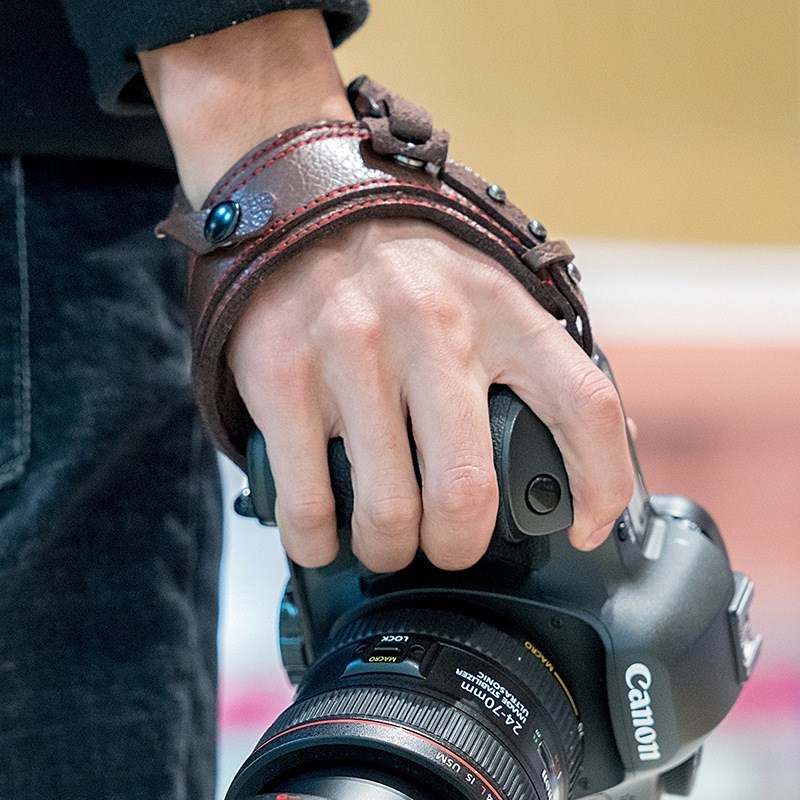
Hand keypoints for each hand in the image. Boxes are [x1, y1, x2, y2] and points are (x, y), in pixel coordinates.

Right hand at [227, 218, 633, 571]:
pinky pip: (306, 501)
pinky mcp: (284, 378)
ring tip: (386, 540)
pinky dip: (316, 541)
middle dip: (459, 546)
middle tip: (448, 545)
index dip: (600, 484)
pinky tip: (323, 535)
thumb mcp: (486, 286)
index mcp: (498, 309)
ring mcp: (352, 354)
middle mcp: (431, 329)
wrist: (300, 208)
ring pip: (387, 511)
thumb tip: (605, 443)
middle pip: (467, 490)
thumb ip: (538, 359)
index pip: (582, 404)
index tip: (587, 528)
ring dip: (390, 549)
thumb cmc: (404, 265)